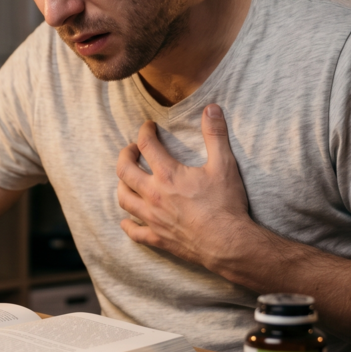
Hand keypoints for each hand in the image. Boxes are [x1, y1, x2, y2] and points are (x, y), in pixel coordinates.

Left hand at [115, 104, 251, 270]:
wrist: (229, 243)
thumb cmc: (226, 204)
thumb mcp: (225, 164)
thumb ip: (216, 134)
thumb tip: (212, 108)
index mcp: (168, 175)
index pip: (146, 145)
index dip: (144, 131)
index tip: (148, 126)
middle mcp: (153, 195)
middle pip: (124, 170)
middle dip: (125, 155)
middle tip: (131, 149)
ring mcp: (153, 218)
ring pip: (124, 199)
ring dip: (121, 185)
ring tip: (127, 178)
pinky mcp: (158, 238)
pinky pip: (134, 232)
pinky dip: (128, 225)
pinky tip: (127, 220)